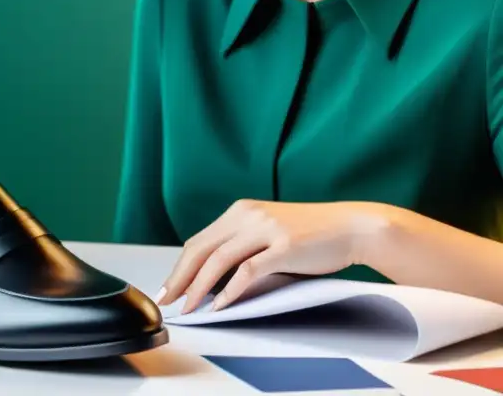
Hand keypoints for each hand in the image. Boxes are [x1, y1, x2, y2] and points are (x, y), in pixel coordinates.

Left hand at [157, 199, 391, 313]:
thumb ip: (243, 247)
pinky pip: (248, 270)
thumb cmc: (311, 236)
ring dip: (199, 287)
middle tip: (167, 300)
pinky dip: (230, 290)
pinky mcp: (284, 246)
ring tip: (189, 307)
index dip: (180, 266)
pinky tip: (221, 305)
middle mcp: (248, 215)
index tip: (168, 288)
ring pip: (219, 259)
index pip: (199, 241)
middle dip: (180, 277)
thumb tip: (213, 279)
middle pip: (201, 249)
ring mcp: (265, 229)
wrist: (351, 227)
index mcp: (241, 211)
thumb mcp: (269, 234)